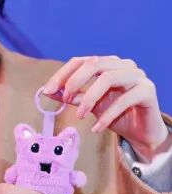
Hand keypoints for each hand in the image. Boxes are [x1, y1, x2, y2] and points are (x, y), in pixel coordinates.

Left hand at [43, 55, 170, 161]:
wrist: (141, 132)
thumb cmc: (115, 115)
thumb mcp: (89, 105)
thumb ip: (71, 96)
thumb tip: (48, 92)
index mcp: (107, 63)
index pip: (81, 61)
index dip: (62, 74)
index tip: (47, 90)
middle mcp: (123, 65)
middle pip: (94, 64)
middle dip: (75, 81)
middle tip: (64, 100)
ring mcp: (137, 76)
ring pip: (108, 78)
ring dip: (89, 98)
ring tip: (80, 116)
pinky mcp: (147, 91)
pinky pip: (124, 100)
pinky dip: (107, 115)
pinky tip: (96, 128)